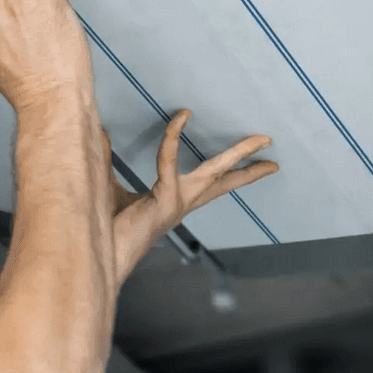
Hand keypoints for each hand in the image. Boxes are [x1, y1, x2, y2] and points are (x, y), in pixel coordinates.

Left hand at [112, 111, 276, 281]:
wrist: (101, 254)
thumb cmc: (105, 226)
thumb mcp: (109, 186)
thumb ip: (107, 160)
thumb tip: (100, 132)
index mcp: (175, 202)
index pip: (208, 184)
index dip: (224, 167)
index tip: (235, 150)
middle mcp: (181, 203)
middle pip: (223, 181)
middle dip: (249, 167)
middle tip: (271, 152)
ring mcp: (176, 203)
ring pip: (214, 172)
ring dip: (237, 154)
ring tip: (261, 140)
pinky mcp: (163, 200)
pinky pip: (169, 162)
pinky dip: (172, 139)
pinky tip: (181, 118)